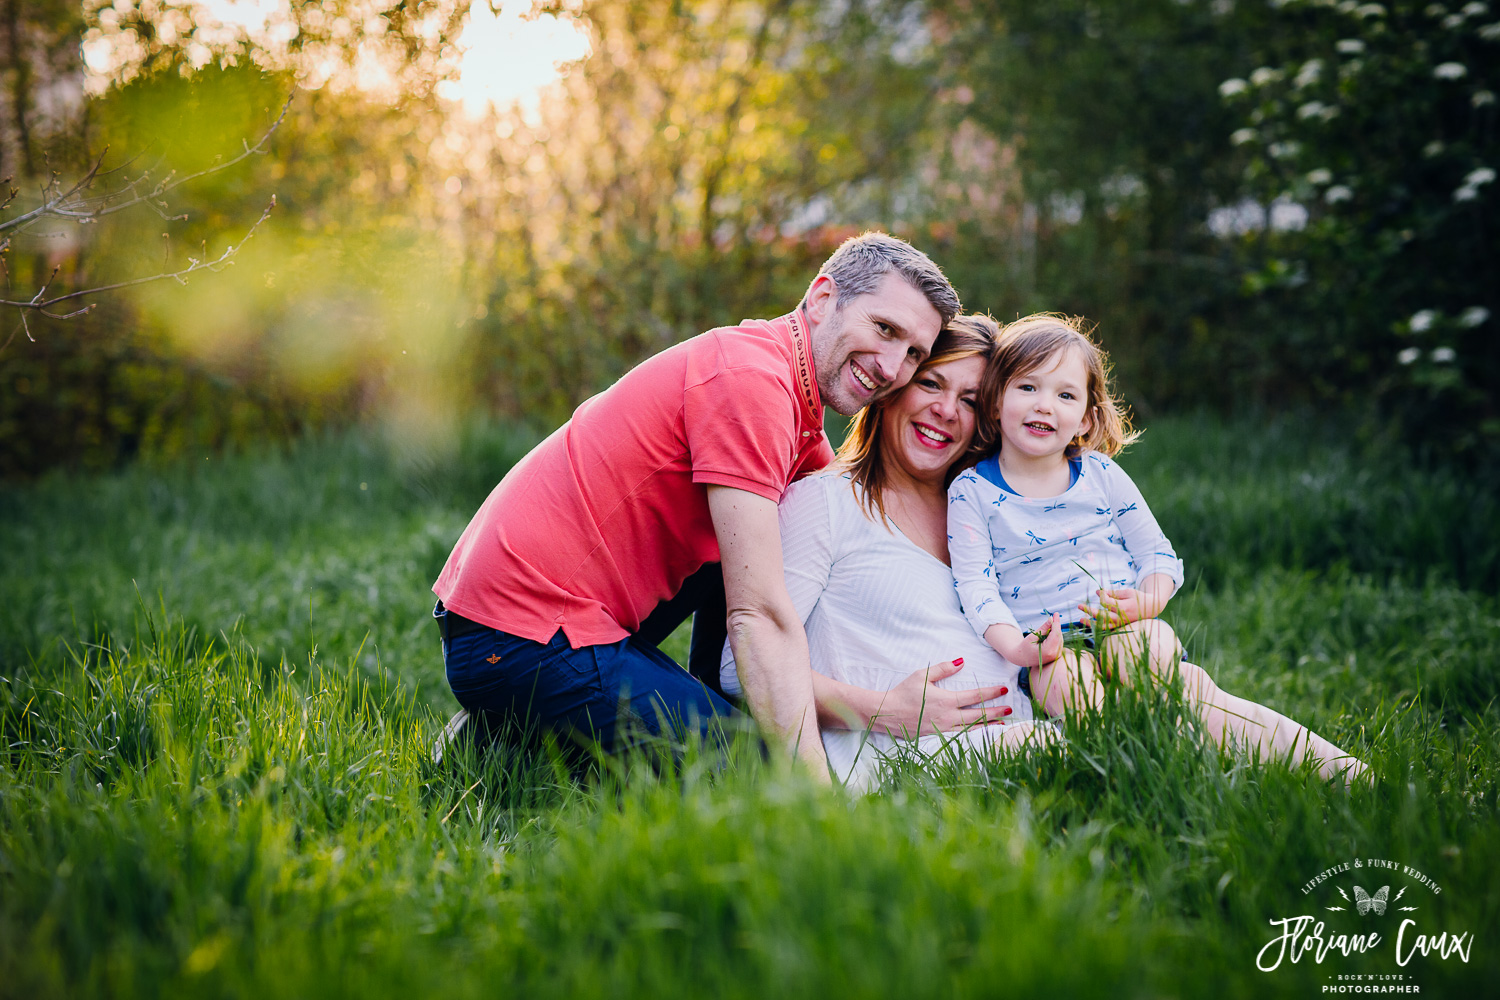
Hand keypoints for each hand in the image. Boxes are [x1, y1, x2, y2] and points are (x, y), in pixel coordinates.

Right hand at [868, 658, 1012, 737]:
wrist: (887, 713)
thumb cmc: (903, 692)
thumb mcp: (922, 675)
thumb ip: (943, 668)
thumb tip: (961, 661)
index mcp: (945, 700)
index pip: (974, 696)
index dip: (990, 692)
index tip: (1003, 689)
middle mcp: (947, 717)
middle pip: (978, 715)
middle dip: (995, 712)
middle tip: (1010, 709)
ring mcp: (943, 729)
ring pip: (971, 729)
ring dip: (988, 726)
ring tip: (1002, 724)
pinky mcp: (937, 737)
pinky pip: (960, 737)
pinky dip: (973, 735)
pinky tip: (980, 734)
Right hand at [1023, 613, 1064, 665]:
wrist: (1022, 658)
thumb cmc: (1025, 647)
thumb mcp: (1032, 636)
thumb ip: (1043, 628)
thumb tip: (1051, 619)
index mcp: (1047, 650)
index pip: (1056, 633)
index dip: (1056, 622)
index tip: (1056, 613)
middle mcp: (1054, 654)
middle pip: (1059, 636)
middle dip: (1056, 626)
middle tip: (1050, 619)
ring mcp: (1056, 656)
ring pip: (1060, 639)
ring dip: (1055, 631)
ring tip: (1045, 631)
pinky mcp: (1057, 655)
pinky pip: (1059, 642)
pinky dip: (1055, 636)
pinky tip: (1048, 635)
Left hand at [1079, 587, 1156, 628]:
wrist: (1151, 608)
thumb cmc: (1138, 598)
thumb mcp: (1127, 592)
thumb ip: (1112, 593)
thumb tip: (1097, 591)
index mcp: (1123, 607)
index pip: (1106, 603)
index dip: (1101, 596)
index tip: (1101, 591)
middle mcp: (1121, 618)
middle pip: (1101, 616)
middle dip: (1089, 610)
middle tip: (1079, 605)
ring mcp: (1120, 624)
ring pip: (1103, 625)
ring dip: (1090, 623)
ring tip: (1080, 619)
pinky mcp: (1120, 627)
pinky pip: (1107, 629)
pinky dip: (1097, 627)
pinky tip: (1089, 623)